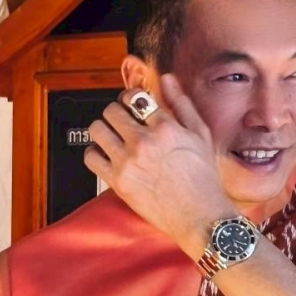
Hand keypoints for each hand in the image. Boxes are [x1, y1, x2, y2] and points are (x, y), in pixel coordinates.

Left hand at [85, 75, 234, 256]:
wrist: (200, 216)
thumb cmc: (204, 179)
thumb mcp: (201, 135)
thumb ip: (182, 104)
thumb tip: (167, 79)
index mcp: (165, 126)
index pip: (134, 97)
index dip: (130, 99)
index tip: (131, 106)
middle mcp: (144, 141)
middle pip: (111, 110)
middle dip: (116, 113)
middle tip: (121, 123)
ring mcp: (128, 161)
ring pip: (97, 129)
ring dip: (102, 130)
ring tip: (112, 138)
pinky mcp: (118, 181)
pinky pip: (91, 157)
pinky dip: (94, 153)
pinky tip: (106, 156)